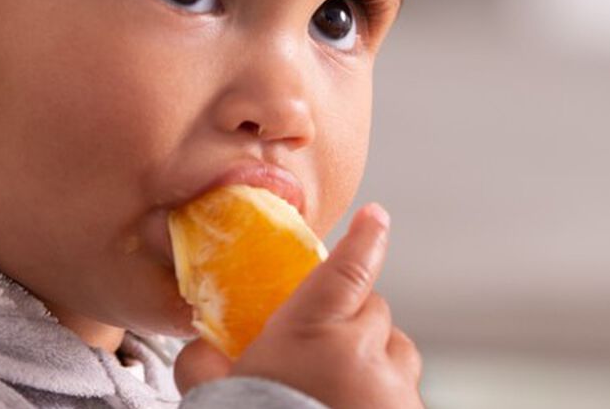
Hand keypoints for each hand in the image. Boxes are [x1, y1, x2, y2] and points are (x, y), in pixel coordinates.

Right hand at [175, 203, 422, 408]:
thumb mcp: (213, 397)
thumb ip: (206, 363)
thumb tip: (202, 347)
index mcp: (314, 333)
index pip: (349, 268)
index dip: (365, 238)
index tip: (376, 217)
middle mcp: (364, 354)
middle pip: (374, 311)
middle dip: (354, 321)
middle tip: (323, 349)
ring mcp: (395, 392)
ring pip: (399, 353)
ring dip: (378, 361)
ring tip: (342, 391)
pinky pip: (407, 398)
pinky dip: (387, 401)